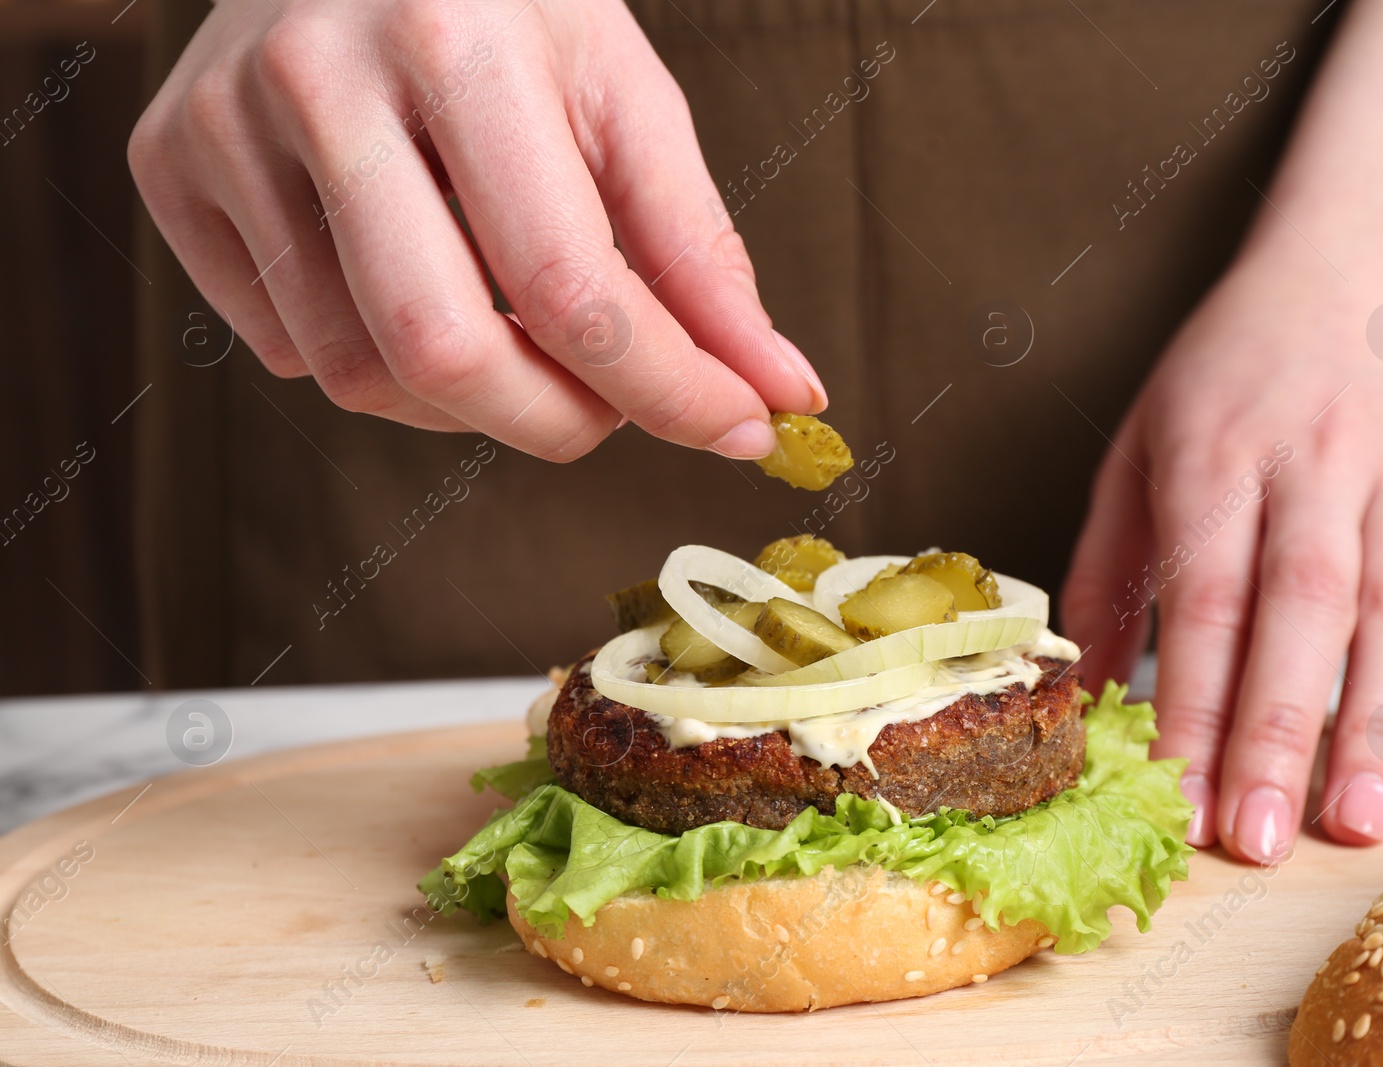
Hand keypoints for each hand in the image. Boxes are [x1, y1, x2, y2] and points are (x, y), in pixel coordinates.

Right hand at [129, 0, 823, 459]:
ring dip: (470, 403)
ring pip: (359, 375)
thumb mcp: (622, 95)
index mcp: (456, 39)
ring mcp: (222, 125)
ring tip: (517, 328)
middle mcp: (319, 78)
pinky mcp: (166, 165)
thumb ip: (699, 252)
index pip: (571, 284)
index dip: (669, 389)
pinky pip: (289, 349)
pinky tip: (417, 282)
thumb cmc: (507, 8)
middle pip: (443, 353)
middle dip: (558, 423)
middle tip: (613, 410)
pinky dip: (381, 360)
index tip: (742, 430)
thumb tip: (775, 392)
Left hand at [1060, 236, 1382, 863]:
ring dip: (1371, 728)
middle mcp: (1319, 456)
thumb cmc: (1232, 369)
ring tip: (1346, 824)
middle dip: (1278, 731)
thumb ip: (1108, 565)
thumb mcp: (1140, 441)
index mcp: (1217, 444)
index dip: (1191, 699)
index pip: (1205, 592)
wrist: (1370, 260)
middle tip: (1257, 837)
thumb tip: (1078, 687)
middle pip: (1303, 609)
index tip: (1175, 792)